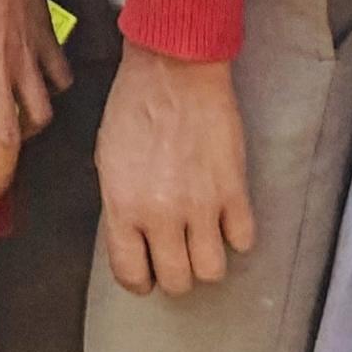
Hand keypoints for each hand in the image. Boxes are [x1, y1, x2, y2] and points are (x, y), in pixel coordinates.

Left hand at [97, 44, 253, 297]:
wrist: (172, 70)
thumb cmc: (132, 107)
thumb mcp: (108, 159)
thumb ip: (120, 204)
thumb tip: (133, 237)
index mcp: (122, 206)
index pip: (130, 274)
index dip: (139, 280)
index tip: (145, 273)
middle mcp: (162, 214)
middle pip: (177, 281)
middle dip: (174, 274)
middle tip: (174, 256)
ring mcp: (202, 206)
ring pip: (212, 271)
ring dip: (207, 261)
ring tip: (201, 241)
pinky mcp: (235, 191)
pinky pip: (244, 240)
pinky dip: (236, 236)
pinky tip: (226, 218)